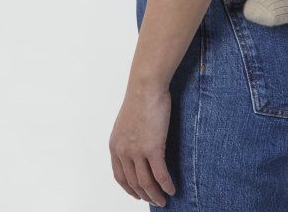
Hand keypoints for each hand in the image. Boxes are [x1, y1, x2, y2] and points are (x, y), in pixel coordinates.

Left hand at [108, 80, 175, 206]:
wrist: (146, 87)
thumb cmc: (140, 99)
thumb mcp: (127, 122)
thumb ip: (128, 138)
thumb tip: (137, 149)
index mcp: (115, 146)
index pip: (120, 176)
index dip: (129, 189)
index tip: (138, 194)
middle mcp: (123, 152)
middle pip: (133, 183)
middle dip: (144, 195)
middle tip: (155, 200)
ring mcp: (137, 151)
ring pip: (146, 182)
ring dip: (155, 195)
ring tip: (164, 200)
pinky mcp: (153, 147)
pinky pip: (160, 174)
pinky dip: (166, 185)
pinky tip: (172, 189)